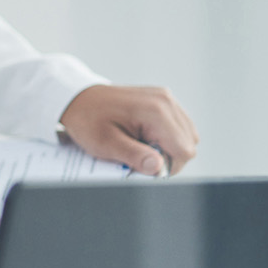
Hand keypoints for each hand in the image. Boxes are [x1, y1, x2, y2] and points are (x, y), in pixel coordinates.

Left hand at [60, 85, 197, 175]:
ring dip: (168, 147)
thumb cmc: (89, 120)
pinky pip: (179, 126)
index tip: (145, 166)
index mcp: (155, 111)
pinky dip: (166, 136)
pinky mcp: (163, 100)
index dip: (167, 166)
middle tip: (140, 155)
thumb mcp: (106, 144)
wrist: (78, 99)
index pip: (184, 150)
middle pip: (188, 144)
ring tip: (141, 144)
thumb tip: (158, 168)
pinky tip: (145, 136)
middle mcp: (166, 101)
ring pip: (187, 135)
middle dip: (167, 157)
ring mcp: (166, 98)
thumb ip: (134, 156)